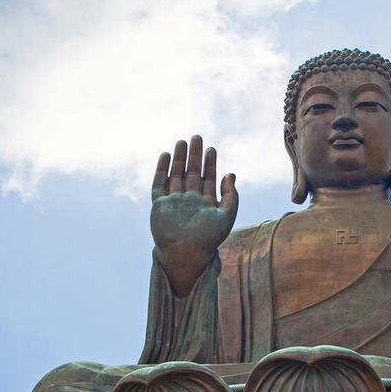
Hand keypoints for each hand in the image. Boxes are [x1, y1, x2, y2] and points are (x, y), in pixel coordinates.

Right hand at [150, 135, 237, 295]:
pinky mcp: (160, 205)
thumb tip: (231, 174)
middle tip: (197, 137)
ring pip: (176, 175)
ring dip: (179, 159)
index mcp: (206, 204)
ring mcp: (174, 202)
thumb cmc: (208, 239)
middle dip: (194, 156)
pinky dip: (162, 170)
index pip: (208, 178)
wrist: (186, 254)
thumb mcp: (226, 216)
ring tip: (181, 141)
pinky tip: (166, 155)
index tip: (212, 149)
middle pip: (192, 173)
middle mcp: (190, 201)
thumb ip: (231, 196)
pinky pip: (159, 184)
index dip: (210, 163)